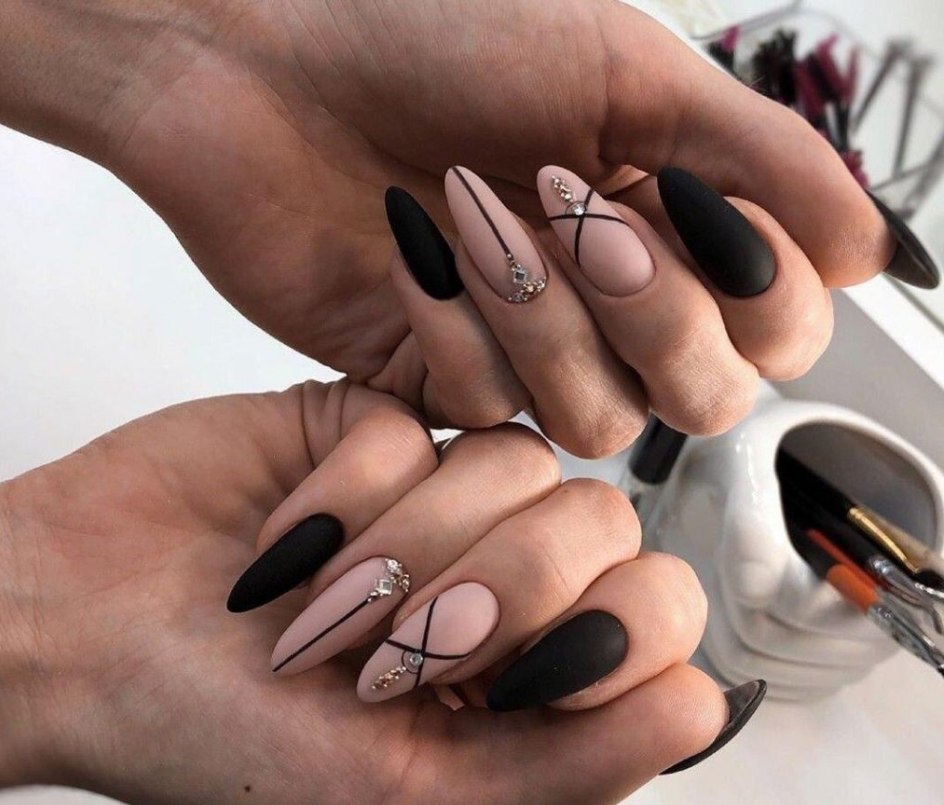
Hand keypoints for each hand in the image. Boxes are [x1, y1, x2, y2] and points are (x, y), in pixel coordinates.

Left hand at [0, 0, 894, 448]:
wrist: (270, 69)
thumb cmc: (437, 40)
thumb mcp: (625, 70)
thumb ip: (762, 162)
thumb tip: (875, 254)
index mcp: (677, 228)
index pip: (783, 333)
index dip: (759, 295)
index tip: (688, 195)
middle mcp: (614, 310)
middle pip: (706, 401)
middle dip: (655, 311)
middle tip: (580, 208)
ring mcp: (529, 359)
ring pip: (599, 422)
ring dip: (545, 317)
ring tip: (472, 213)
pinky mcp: (443, 388)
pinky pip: (490, 413)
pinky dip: (455, 330)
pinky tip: (409, 251)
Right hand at [0, 381, 755, 804]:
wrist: (80, 635)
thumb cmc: (225, 737)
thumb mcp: (410, 801)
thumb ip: (578, 763)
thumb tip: (715, 701)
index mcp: (527, 678)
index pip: (658, 615)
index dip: (592, 637)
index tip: (487, 682)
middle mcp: (502, 576)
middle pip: (601, 525)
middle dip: (487, 593)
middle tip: (380, 650)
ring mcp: (445, 492)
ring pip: (519, 465)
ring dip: (403, 549)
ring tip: (317, 603)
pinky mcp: (383, 423)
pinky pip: (424, 424)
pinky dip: (347, 491)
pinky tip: (283, 535)